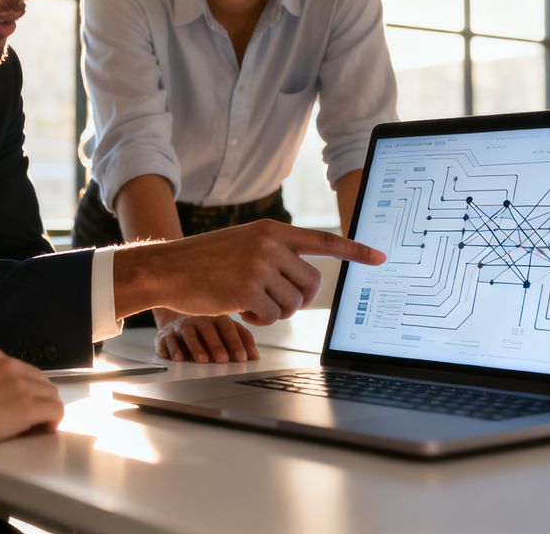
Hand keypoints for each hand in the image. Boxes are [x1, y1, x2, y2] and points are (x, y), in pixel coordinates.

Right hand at [0, 348, 63, 453]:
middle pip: (41, 382)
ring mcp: (22, 385)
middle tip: (28, 421)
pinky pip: (56, 411)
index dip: (26, 391)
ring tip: (32, 428)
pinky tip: (42, 431)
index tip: (20, 406)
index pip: (24, 371)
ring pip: (51, 396)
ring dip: (45, 411)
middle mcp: (11, 365)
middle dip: (38, 400)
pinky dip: (52, 422)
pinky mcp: (29, 406)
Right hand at [115, 219, 385, 324]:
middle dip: (296, 298)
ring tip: (248, 300)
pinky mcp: (247, 290)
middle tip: (271, 299)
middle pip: (311, 284)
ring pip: (293, 303)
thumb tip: (306, 282)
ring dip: (274, 311)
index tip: (380, 258)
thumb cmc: (206, 261)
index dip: (354, 251)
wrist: (169, 268)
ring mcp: (259, 266)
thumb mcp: (245, 243)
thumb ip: (275, 253)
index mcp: (272, 230)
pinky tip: (238, 309)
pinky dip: (258, 320)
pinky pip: (272, 316)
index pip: (323, 240)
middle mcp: (270, 244)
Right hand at [154, 310, 259, 362]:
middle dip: (216, 345)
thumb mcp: (225, 326)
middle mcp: (198, 319)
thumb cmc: (206, 325)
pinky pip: (167, 340)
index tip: (242, 357)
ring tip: (203, 360)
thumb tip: (255, 356)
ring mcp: (181, 326)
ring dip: (196, 347)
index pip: (227, 326)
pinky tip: (180, 358)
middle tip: (223, 360)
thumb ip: (241, 338)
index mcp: (215, 316)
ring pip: (187, 333)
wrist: (176, 317)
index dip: (235, 342)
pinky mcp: (165, 335)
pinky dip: (173, 349)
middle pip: (208, 329)